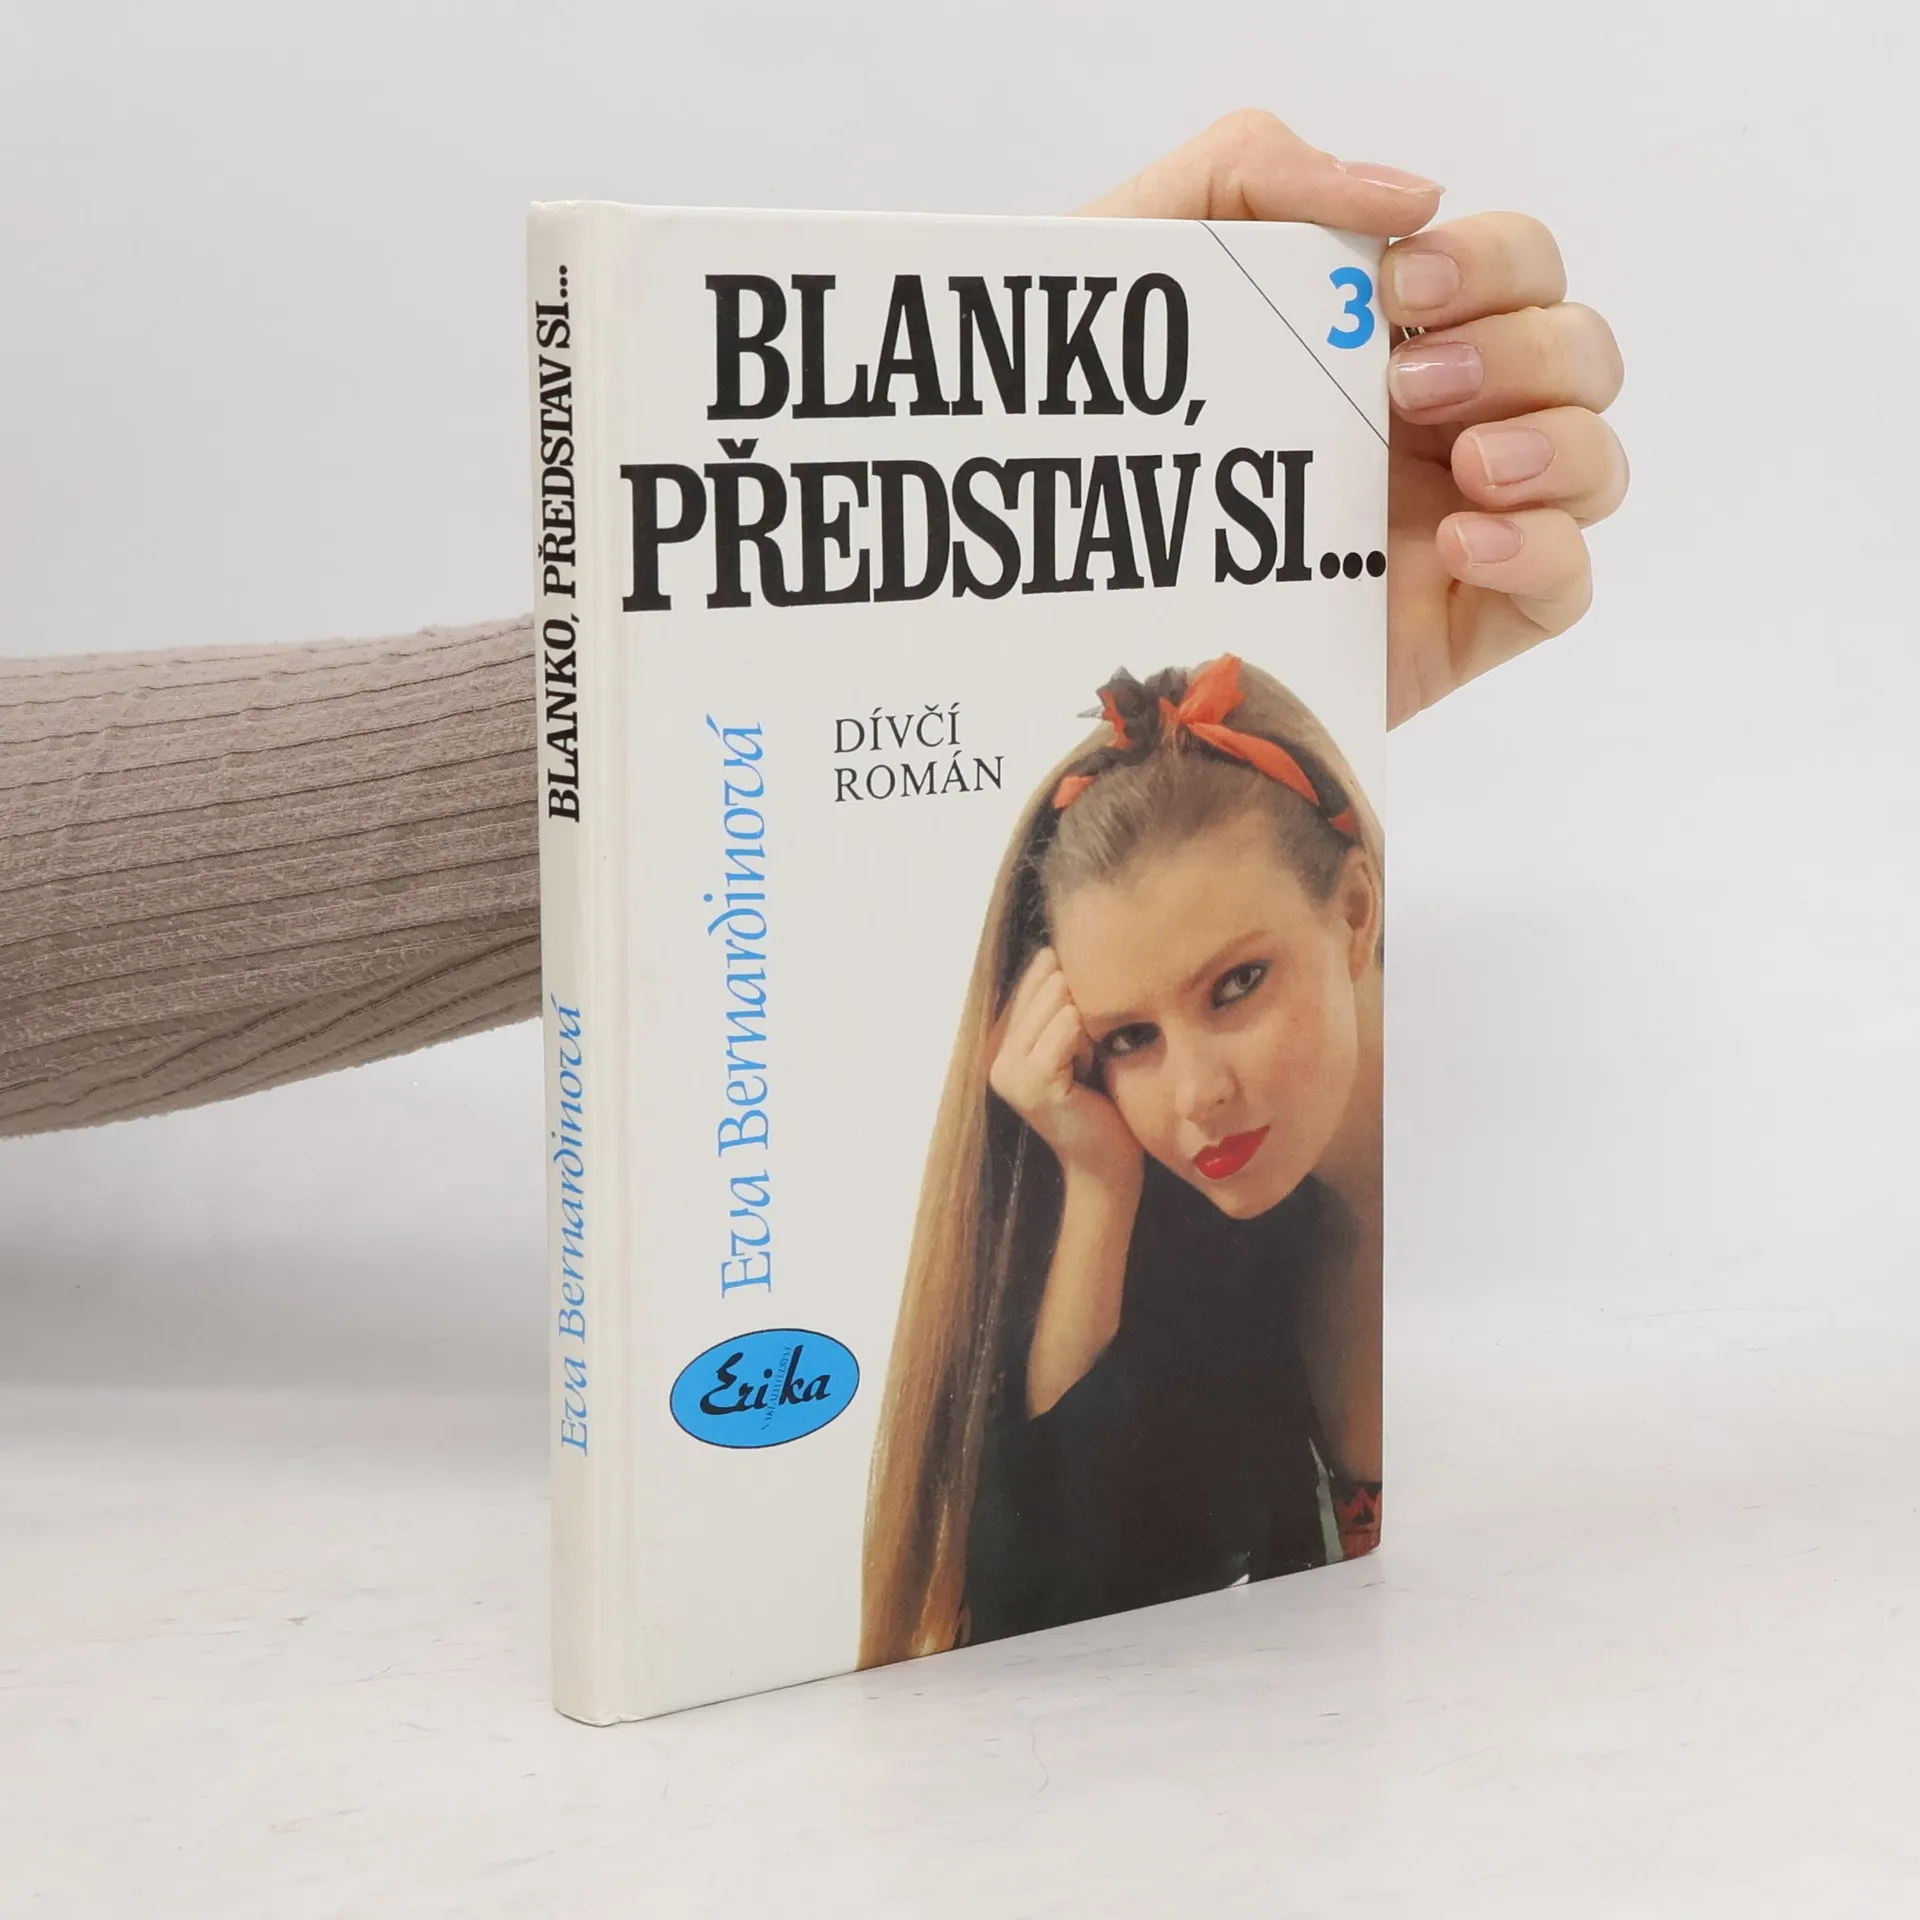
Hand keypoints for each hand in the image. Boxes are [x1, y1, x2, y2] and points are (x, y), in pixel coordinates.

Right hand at [987, 948, 1143, 1192]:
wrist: (1106, 1162)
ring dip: (1088, 1025)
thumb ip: (1058, 1001)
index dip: (1073, 992)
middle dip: (1081, 1005)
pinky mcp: (1034, 1082)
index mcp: (1001, 1041)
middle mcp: (995, 1054)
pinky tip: (1088, 1071)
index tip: (1081, 1036)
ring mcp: (1010, 1069)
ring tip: (1087, 1064)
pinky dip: (1088, 1040)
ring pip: (1059, 998)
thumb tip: (1055, 948)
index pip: (1036, 973)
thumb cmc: (1101, 1100)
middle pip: (1048, 980)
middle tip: (1087, 1053)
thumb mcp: (1075, 1042)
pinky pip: (1068, 1025)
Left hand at [1081, 110, 1627, 725]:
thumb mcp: (1146, 256)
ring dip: (1557, 442)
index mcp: (1396, 340)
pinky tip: (1461, 542)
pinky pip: (1568, 585)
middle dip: (1522, 348)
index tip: (1398, 287)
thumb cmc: (1099, 419)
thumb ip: (1252, 169)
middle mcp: (1444, 427)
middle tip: (1408, 385)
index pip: (1518, 269)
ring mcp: (1460, 526)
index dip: (1493, 262)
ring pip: (1597, 463)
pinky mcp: (1455, 625)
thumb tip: (1412, 193)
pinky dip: (1543, 551)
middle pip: (1578, 354)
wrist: (1060, 578)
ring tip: (1466, 467)